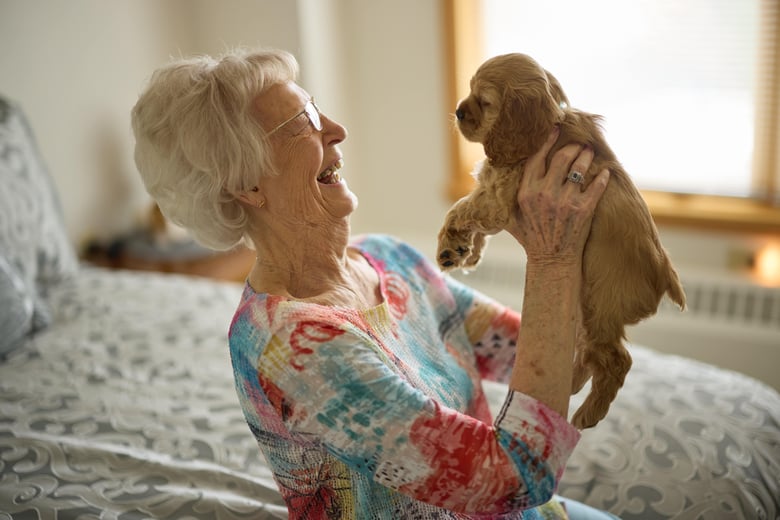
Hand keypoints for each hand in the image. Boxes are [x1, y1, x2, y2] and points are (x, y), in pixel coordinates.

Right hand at [506, 128, 609, 265]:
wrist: (551, 261)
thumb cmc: (531, 239)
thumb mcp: (511, 218)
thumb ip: (504, 199)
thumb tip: (489, 183)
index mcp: (526, 192)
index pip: (537, 158)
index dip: (547, 142)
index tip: (555, 130)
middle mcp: (544, 194)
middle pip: (561, 157)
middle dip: (572, 147)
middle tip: (579, 145)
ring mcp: (564, 201)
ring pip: (579, 168)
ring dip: (586, 157)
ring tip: (589, 153)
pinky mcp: (583, 210)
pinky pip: (596, 186)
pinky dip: (602, 177)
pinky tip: (604, 173)